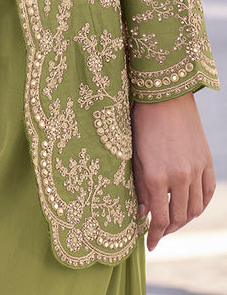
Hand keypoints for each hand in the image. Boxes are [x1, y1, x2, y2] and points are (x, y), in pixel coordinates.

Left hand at [131, 92, 214, 251]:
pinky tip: (190, 208)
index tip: (149, 244)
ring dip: (184, 220)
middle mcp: (178, 176)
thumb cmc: (141, 123)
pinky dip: (200, 205)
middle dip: (167, 230)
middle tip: (159, 232)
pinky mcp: (206, 161)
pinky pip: (207, 193)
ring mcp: (195, 169)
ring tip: (173, 221)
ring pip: (194, 209)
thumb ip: (138, 187)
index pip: (158, 219)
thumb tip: (142, 214)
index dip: (154, 236)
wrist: (164, 97)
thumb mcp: (133, 156)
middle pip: (178, 218)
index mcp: (154, 176)